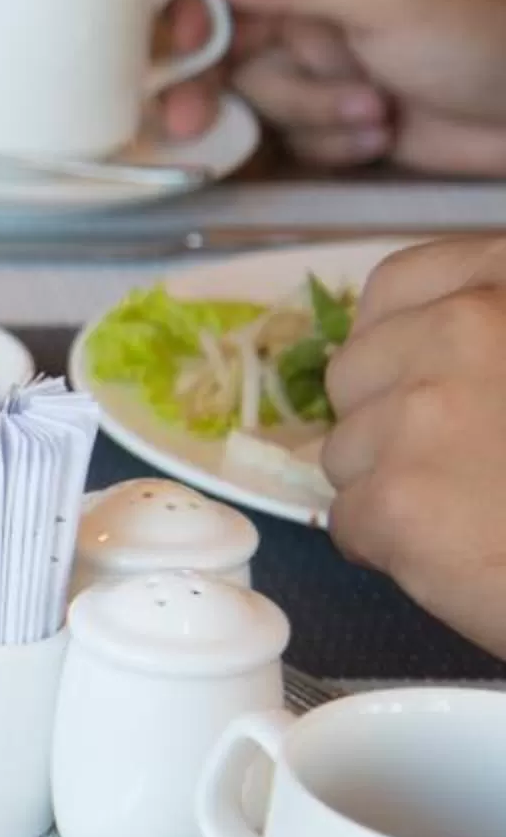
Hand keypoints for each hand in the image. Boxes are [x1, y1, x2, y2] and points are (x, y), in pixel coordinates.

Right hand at [160, 0, 505, 171]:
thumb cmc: (481, 36)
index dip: (184, 9)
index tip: (176, 50)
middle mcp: (309, 4)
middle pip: (217, 44)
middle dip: (216, 86)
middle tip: (194, 124)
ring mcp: (322, 63)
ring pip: (256, 97)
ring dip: (308, 113)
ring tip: (375, 111)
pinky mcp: (335, 117)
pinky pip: (292, 136)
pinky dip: (330, 143)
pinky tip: (380, 136)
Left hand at [322, 235, 505, 656]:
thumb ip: (493, 339)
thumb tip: (428, 346)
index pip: (398, 284)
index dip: (393, 338)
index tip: (417, 377)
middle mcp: (467, 327)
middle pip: (354, 370)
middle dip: (386, 420)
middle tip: (459, 461)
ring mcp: (426, 411)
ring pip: (346, 448)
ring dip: (391, 485)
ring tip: (472, 510)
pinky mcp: (398, 498)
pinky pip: (348, 518)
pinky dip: (390, 546)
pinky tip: (458, 552)